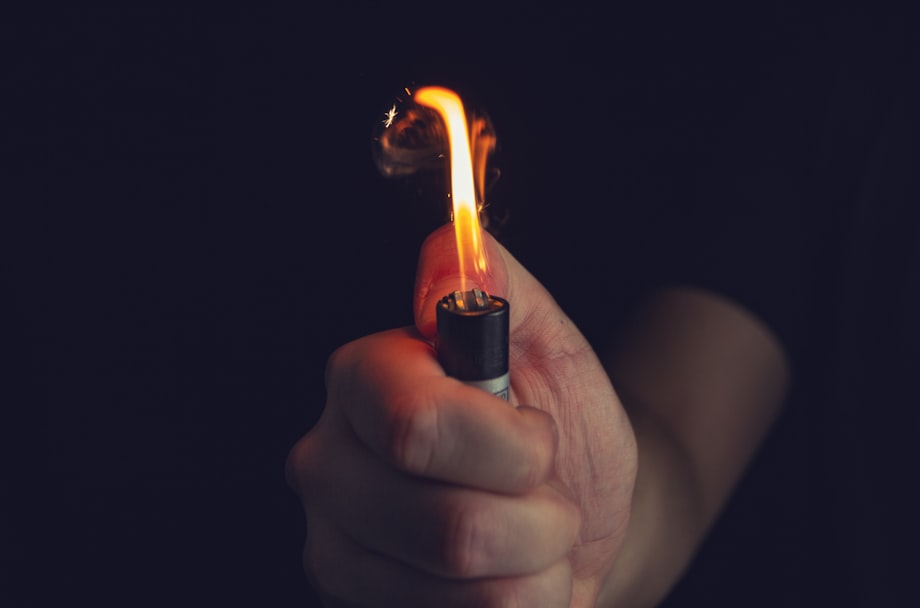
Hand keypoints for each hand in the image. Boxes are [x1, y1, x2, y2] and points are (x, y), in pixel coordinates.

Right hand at [287, 224, 637, 606]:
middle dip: (540, 516)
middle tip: (542, 494)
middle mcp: (329, 467)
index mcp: (364, 383)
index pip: (416, 427)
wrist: (578, 515)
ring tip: (529, 537)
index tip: (537, 433)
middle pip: (451, 528)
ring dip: (538, 566)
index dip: (509, 445)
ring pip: (469, 590)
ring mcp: (337, 553)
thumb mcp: (549, 343)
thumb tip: (451, 247)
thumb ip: (501, 286)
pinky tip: (505, 581)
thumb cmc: (560, 425)